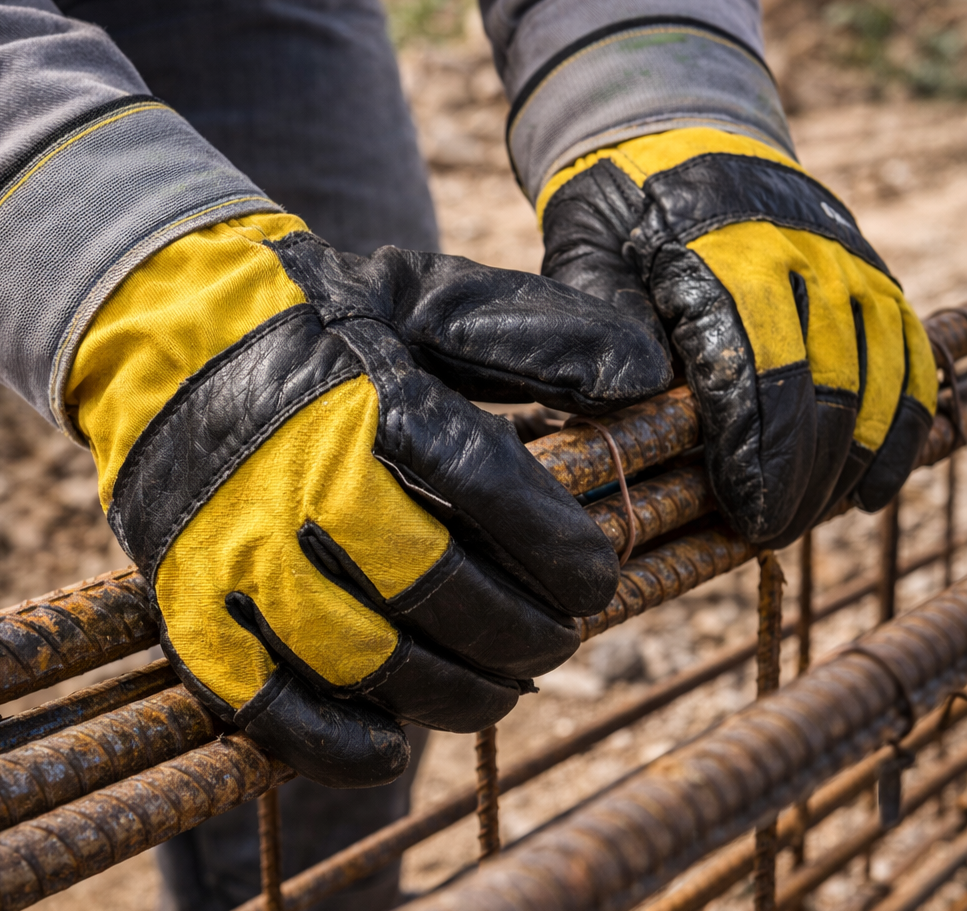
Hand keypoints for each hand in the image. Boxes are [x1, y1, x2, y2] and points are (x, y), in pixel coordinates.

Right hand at [66, 213, 669, 786]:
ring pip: (367, 661)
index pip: (498, 495)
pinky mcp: (192, 600)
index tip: (596, 580)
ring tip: (501, 692)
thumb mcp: (425, 295)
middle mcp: (306, 482)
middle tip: (559, 641)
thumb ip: (532, 333)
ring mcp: (241, 551)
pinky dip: (336, 741)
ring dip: (453, 695)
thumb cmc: (311, 319)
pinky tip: (394, 744)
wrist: (161, 328)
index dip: (563, 552)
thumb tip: (644, 374)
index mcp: (376, 402)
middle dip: (522, 634)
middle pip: (440, 593)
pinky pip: (265, 702)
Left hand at [541, 128, 936, 545]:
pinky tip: (874, 485)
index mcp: (712, 252)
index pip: (748, 366)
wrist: (675, 135)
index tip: (746, 513)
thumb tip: (644, 403)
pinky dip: (896, 423)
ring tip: (814, 518)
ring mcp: (840, 258)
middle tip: (772, 530)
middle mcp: (792, 252)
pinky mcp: (866, 268)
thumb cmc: (618, 215)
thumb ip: (610, 326)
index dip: (752, 450)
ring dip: (848, 459)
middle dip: (798, 470)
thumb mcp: (585, 256)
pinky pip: (902, 352)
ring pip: (869, 373)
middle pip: (817, 379)